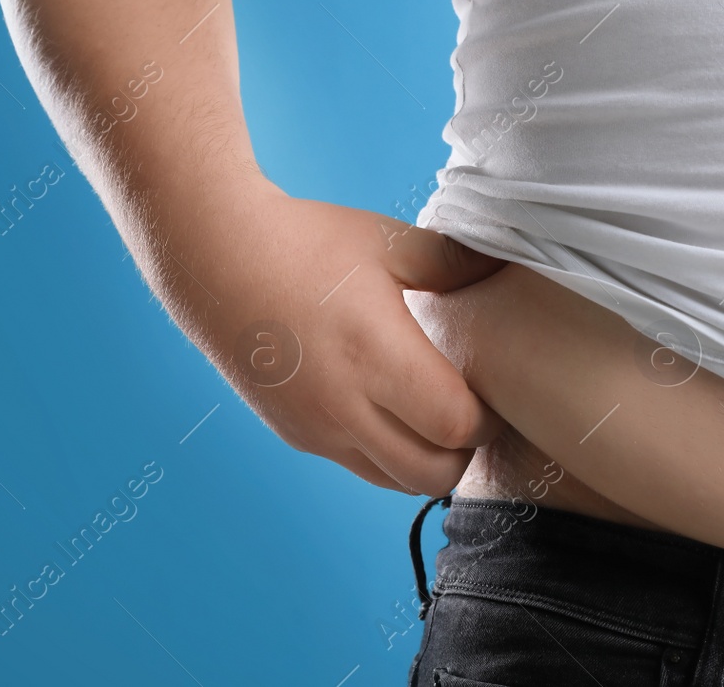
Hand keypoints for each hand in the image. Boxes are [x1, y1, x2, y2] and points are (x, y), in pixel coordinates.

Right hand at [181, 188, 509, 495]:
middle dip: (464, 451)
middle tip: (468, 408)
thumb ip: (454, 260)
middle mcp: (346, 406)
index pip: (456, 426)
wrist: (215, 256)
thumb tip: (507, 259)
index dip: (487, 417)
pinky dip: (387, 455)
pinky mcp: (296, 434)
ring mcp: (317, 428)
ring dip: (425, 461)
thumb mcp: (387, 241)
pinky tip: (389, 408)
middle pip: (433, 475)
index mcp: (377, 357)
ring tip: (431, 413)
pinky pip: (359, 467)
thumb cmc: (307, 241)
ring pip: (395, 483)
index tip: (491, 388)